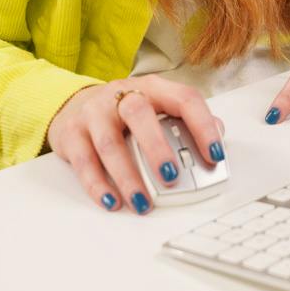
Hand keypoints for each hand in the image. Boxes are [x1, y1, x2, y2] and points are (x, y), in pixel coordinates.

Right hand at [46, 74, 223, 214]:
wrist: (75, 106)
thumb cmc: (124, 113)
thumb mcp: (158, 108)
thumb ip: (187, 121)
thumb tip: (218, 134)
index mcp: (153, 88)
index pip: (184, 99)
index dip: (202, 126)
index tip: (214, 155)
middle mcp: (122, 95)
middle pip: (139, 114)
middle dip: (157, 148)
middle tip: (171, 176)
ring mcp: (94, 113)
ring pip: (109, 143)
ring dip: (127, 176)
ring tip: (143, 202)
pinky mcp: (71, 134)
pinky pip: (83, 161)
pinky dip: (97, 185)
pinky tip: (112, 201)